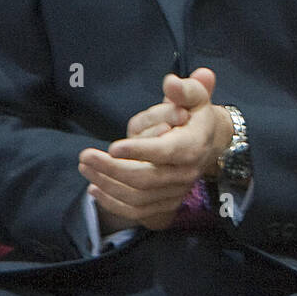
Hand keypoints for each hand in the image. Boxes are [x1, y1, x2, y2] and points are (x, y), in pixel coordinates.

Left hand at [79, 69, 232, 231]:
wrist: (210, 141)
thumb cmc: (196, 114)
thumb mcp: (195, 95)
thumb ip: (184, 89)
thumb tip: (171, 82)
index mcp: (194, 145)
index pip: (167, 152)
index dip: (140, 151)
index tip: (113, 147)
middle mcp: (187, 172)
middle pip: (146, 178)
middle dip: (112, 169)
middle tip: (86, 156)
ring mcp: (177, 191)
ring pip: (138, 197)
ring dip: (107, 185)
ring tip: (86, 168)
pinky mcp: (167, 203)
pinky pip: (138, 212)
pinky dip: (114, 204)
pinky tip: (95, 189)